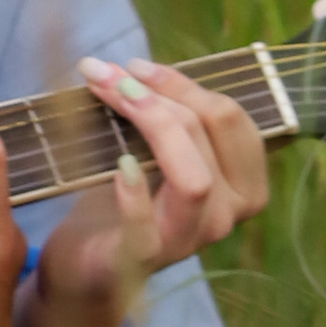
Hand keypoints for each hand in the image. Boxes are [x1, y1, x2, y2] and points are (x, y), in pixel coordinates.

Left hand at [17, 57, 269, 326]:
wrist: (84, 260)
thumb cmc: (119, 199)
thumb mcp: (148, 150)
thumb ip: (162, 115)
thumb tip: (135, 66)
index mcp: (241, 182)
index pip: (230, 118)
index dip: (183, 83)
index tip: (133, 66)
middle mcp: (228, 213)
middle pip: (211, 133)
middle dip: (158, 93)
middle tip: (104, 73)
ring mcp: (191, 240)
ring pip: (192, 176)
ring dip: (149, 124)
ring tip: (106, 98)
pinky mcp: (147, 260)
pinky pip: (149, 227)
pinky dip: (133, 194)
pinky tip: (117, 166)